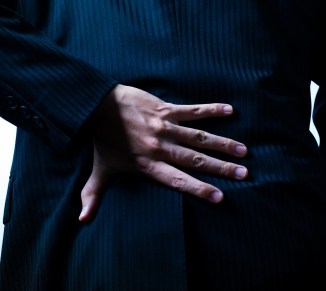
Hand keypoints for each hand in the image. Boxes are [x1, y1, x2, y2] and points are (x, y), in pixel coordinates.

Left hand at [79, 84, 247, 221]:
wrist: (96, 104)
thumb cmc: (102, 139)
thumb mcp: (101, 169)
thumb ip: (93, 195)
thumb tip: (82, 220)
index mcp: (148, 164)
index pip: (177, 180)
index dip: (199, 189)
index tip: (220, 197)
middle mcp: (160, 146)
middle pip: (196, 159)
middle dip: (221, 168)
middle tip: (244, 174)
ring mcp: (165, 126)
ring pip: (200, 136)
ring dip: (223, 143)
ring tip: (243, 151)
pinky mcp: (166, 109)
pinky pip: (193, 110)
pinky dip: (211, 109)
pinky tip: (230, 109)